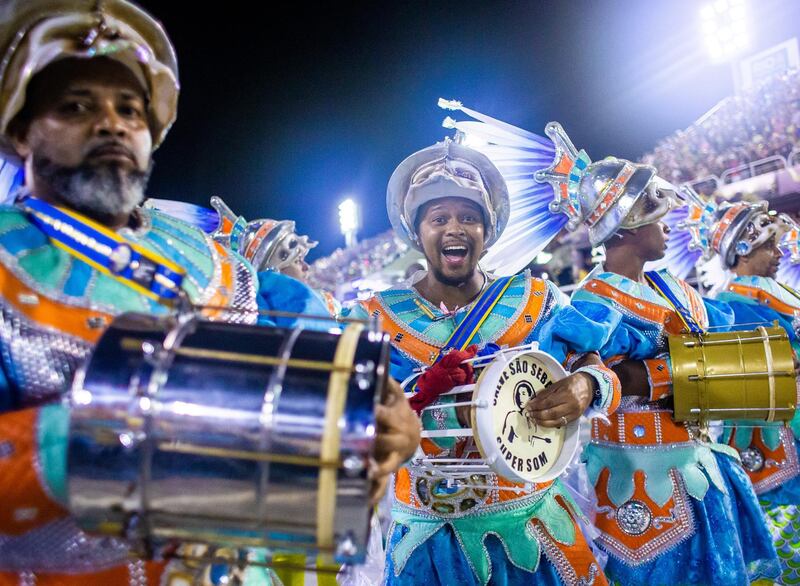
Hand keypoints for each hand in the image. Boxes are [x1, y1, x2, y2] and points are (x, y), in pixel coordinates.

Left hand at [369, 377, 420, 503]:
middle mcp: (398, 440)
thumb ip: (388, 384)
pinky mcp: (387, 471)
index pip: (387, 416)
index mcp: (397, 420)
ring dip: (376, 470)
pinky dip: (373, 495)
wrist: (413, 436)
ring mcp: (394, 458)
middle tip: (358, 441)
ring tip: (364, 472)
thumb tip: (378, 365)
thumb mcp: (396, 396)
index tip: (370, 409)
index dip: (380, 412)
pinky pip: (381, 486)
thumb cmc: (398, 412)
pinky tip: (362, 503)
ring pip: (387, 466)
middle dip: (374, 441)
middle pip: (386, 441)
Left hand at [524, 372, 593, 427]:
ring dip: (542, 421)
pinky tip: (542, 422)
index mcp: (567, 393)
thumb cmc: (572, 382)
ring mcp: (575, 413)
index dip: (537, 406)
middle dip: (538, 414)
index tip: (528, 406)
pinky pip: (561, 424)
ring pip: (556, 421)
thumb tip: (533, 400)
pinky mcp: (576, 418)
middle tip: (528, 414)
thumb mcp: (559, 383)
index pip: (548, 402)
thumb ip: (546, 392)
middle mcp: (572, 405)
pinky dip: (550, 425)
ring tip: (533, 419)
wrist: (589, 385)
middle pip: (551, 413)